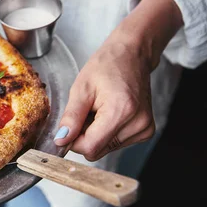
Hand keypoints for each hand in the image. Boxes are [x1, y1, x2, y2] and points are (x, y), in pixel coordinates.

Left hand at [53, 0, 182, 160]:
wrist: (131, 56)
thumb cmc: (106, 66)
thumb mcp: (80, 88)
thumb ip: (70, 118)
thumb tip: (61, 140)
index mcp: (121, 111)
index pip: (90, 147)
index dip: (74, 141)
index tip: (69, 127)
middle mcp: (137, 124)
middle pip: (97, 150)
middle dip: (84, 136)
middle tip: (86, 113)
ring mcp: (144, 129)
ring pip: (105, 149)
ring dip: (95, 134)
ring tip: (99, 110)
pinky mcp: (146, 132)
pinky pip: (116, 144)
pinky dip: (106, 133)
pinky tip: (109, 114)